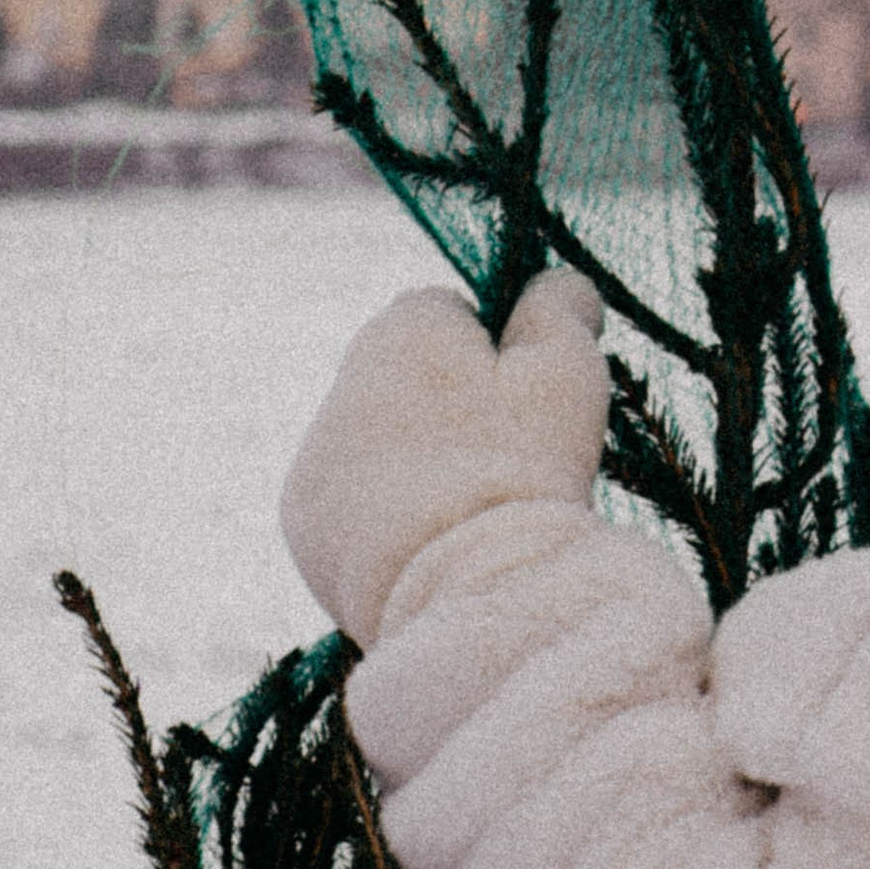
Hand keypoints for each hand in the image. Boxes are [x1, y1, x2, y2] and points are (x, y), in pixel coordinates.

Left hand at [280, 266, 609, 646]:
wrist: (462, 587)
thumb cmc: (520, 467)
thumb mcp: (566, 372)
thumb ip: (562, 308)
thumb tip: (561, 281)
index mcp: (402, 328)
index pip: (447, 311)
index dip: (494, 353)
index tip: (522, 403)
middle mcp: (343, 380)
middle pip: (407, 379)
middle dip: (450, 408)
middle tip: (501, 460)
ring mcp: (315, 456)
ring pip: (375, 441)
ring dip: (413, 461)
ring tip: (465, 511)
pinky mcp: (303, 523)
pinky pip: (348, 502)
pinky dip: (383, 516)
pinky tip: (425, 545)